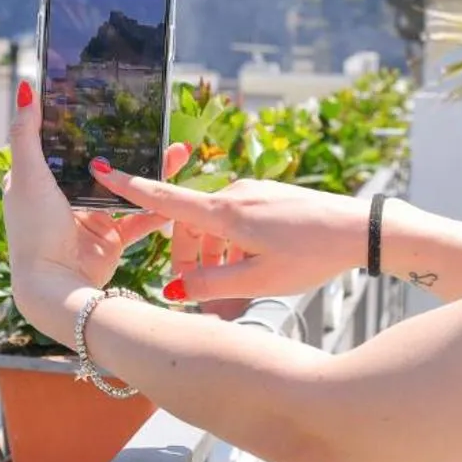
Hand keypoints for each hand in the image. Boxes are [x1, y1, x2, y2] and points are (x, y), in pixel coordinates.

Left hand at [1, 81, 189, 334]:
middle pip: (104, 163)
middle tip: (158, 126)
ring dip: (152, 171)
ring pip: (127, 187)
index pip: (66, 143)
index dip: (88, 124)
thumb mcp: (28, 173)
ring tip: (178, 152)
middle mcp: (65, 196)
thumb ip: (26, 132)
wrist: (55, 285)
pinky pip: (139, 219)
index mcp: (41, 179)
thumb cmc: (34, 229)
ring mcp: (90, 217)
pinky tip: (178, 191)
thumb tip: (26, 86)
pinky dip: (157, 208)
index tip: (114, 101)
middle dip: (132, 146)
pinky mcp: (110, 238)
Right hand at [89, 161, 368, 302]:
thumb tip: (172, 291)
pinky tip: (256, 267)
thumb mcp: (258, 280)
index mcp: (226, 213)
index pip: (166, 198)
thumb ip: (210, 286)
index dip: (131, 187)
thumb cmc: (311, 255)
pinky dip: (234, 244)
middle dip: (188, 256)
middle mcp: (235, 195)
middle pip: (191, 223)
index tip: (101, 169)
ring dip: (215, 254)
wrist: (360, 229)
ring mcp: (254, 192)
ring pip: (216, 225)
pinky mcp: (269, 196)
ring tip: (236, 286)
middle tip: (196, 291)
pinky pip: (237, 220)